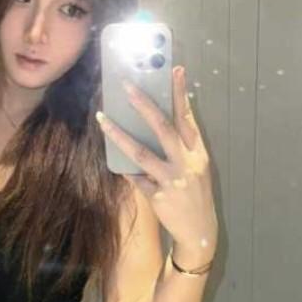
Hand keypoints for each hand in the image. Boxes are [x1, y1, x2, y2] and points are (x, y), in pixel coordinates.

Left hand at [97, 66, 217, 254]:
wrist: (200, 231)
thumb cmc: (196, 194)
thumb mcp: (197, 167)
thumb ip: (184, 146)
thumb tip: (165, 119)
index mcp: (197, 152)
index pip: (187, 117)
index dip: (181, 93)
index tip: (174, 69)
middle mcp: (186, 163)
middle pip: (163, 128)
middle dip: (144, 105)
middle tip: (126, 86)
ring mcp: (171, 180)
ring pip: (141, 153)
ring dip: (118, 135)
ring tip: (102, 118)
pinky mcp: (158, 197)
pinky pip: (135, 178)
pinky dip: (124, 169)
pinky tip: (111, 160)